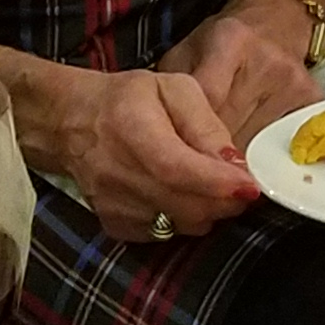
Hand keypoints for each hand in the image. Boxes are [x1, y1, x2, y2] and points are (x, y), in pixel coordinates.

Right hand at [25, 62, 259, 242]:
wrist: (73, 123)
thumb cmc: (129, 100)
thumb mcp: (174, 89)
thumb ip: (207, 125)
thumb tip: (236, 165)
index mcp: (131, 127)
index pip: (176, 167)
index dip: (218, 183)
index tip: (251, 186)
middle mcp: (117, 173)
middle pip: (184, 205)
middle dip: (225, 200)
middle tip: (240, 184)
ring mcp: (113, 205)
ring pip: (181, 225)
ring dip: (207, 210)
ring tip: (208, 183)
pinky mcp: (115, 226)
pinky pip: (165, 235)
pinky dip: (184, 219)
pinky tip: (180, 194)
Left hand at [160, 0, 323, 144]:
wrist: (279, 17)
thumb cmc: (223, 40)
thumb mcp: (188, 49)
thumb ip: (171, 87)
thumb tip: (166, 135)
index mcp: (231, 39)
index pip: (208, 97)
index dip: (189, 127)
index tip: (176, 147)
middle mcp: (267, 59)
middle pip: (232, 125)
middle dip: (208, 148)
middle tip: (191, 162)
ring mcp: (293, 81)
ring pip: (256, 141)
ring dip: (234, 155)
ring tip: (219, 158)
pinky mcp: (312, 99)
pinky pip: (281, 142)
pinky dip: (263, 152)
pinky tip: (250, 151)